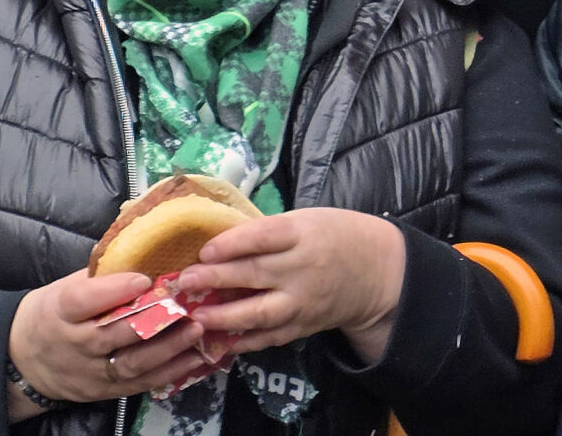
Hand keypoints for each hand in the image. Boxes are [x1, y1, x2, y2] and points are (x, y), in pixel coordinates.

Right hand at [7, 268, 219, 418]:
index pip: (82, 301)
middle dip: (151, 320)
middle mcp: (72, 343)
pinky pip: (137, 384)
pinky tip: (193, 358)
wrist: (24, 359)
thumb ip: (101, 276)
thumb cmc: (55, 312)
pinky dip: (168, 373)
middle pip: (111, 335)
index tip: (145, 279)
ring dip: (167, 348)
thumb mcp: (66, 287)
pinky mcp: (101, 391)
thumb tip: (145, 250)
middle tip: (186, 305)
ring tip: (196, 330)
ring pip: (128, 363)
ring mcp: (87, 371)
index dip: (113, 290)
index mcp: (59, 310)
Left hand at [179, 208, 405, 363]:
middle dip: (216, 279)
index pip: (263, 237)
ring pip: (259, 312)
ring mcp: (303, 302)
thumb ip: (268, 233)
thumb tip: (218, 246)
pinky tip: (219, 340)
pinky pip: (269, 337)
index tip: (204, 252)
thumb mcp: (307, 220)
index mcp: (303, 234)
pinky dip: (243, 341)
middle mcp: (302, 269)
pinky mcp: (303, 326)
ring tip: (195, 317)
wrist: (376, 272)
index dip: (231, 244)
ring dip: (223, 317)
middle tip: (184, 281)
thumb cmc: (334, 236)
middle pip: (255, 273)